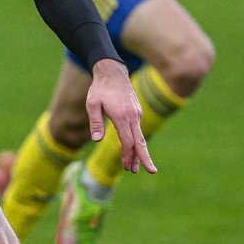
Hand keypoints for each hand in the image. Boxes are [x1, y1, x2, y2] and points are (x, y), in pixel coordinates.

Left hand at [86, 60, 156, 175]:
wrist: (112, 71)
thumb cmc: (99, 89)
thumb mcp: (92, 104)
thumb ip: (95, 122)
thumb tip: (96, 140)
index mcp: (122, 115)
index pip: (128, 141)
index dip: (128, 155)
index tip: (127, 168)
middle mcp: (132, 115)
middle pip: (140, 141)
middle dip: (145, 158)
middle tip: (151, 171)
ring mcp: (137, 113)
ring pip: (140, 136)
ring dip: (139, 152)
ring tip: (136, 167)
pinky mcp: (137, 111)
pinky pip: (138, 129)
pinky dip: (136, 141)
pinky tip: (132, 150)